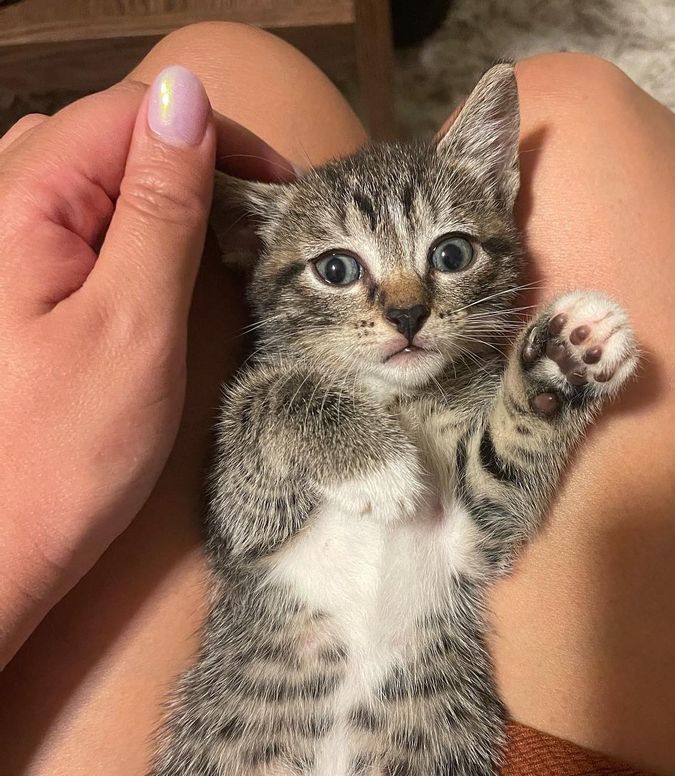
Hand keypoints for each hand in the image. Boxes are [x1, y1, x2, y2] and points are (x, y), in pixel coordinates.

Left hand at [0, 66, 293, 664]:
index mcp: (18, 204)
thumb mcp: (132, 321)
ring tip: (223, 237)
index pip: (125, 116)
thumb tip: (186, 100)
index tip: (278, 184)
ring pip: (97, 182)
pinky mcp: (16, 287)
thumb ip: (159, 208)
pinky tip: (167, 266)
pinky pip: (82, 227)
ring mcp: (4, 250)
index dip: (210, 134)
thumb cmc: (63, 453)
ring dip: (167, 196)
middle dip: (193, 162)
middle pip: (108, 140)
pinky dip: (138, 232)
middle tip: (259, 216)